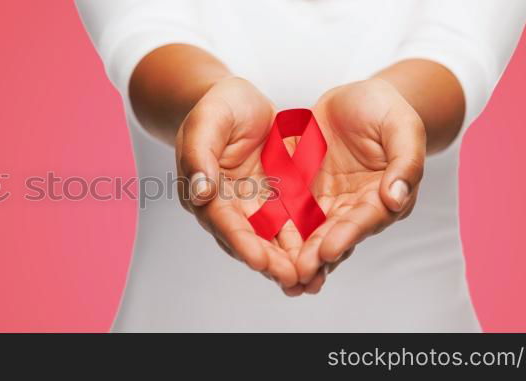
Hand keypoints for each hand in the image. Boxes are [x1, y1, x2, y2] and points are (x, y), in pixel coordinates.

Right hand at [175, 76, 304, 289]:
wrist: (239, 99)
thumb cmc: (218, 105)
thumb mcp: (208, 121)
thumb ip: (200, 155)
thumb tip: (200, 192)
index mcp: (204, 191)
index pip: (222, 222)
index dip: (241, 242)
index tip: (259, 260)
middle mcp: (228, 206)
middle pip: (248, 240)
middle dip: (269, 262)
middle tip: (292, 279)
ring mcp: (254, 206)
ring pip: (272, 240)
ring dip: (289, 261)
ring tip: (310, 279)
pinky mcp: (277, 200)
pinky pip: (293, 225)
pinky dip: (305, 242)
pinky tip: (325, 257)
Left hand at [282, 78, 425, 294]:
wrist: (355, 97)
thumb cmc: (385, 108)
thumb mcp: (402, 126)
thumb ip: (405, 161)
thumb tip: (397, 198)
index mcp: (385, 195)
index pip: (366, 219)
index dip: (348, 235)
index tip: (329, 250)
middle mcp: (356, 206)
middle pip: (336, 234)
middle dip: (317, 255)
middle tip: (298, 273)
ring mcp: (328, 202)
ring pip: (311, 233)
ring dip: (297, 255)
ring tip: (280, 275)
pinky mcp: (303, 193)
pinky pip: (288, 215)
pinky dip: (277, 233)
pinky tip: (261, 249)